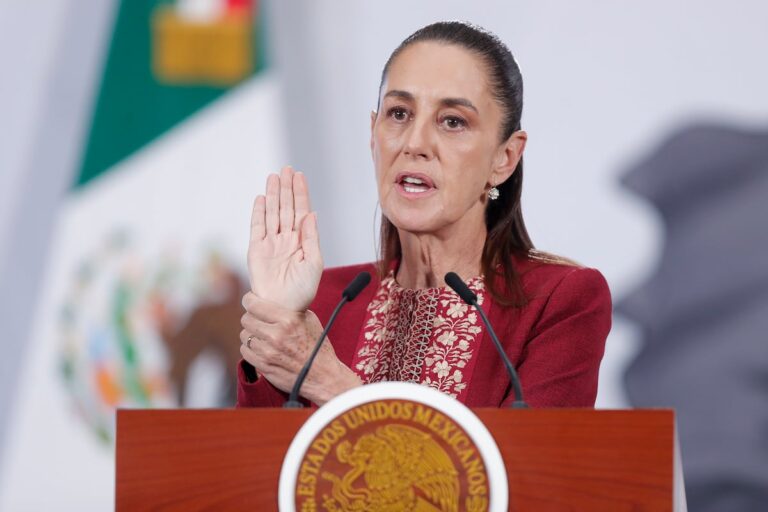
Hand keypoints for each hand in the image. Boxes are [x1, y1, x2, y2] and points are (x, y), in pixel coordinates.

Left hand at [239, 292, 361, 404]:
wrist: (323, 376)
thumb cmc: (318, 347)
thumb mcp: (310, 320)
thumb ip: (290, 309)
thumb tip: (272, 300)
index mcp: (288, 320)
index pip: (254, 305)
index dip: (249, 300)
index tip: (250, 300)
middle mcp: (276, 335)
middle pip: (246, 320)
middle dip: (250, 318)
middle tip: (256, 319)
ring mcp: (268, 352)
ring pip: (245, 335)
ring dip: (251, 334)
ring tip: (261, 335)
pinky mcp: (263, 366)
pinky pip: (245, 351)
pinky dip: (250, 348)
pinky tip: (260, 347)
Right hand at [248, 167, 322, 311]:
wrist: (283, 309)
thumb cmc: (302, 291)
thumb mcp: (314, 263)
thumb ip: (311, 238)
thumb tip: (311, 214)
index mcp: (302, 241)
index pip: (301, 211)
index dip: (300, 194)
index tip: (299, 176)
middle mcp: (286, 239)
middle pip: (286, 208)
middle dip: (286, 188)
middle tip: (286, 169)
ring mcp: (271, 243)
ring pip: (272, 213)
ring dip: (273, 195)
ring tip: (274, 177)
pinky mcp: (256, 250)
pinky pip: (257, 228)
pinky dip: (259, 213)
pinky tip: (262, 199)